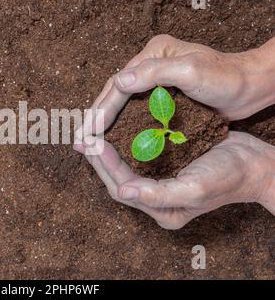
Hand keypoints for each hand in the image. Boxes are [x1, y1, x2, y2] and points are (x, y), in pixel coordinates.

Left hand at [75, 132, 274, 228]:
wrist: (256, 163)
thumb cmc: (229, 177)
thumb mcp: (195, 189)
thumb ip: (157, 196)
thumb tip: (122, 193)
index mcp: (162, 210)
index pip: (121, 187)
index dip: (105, 166)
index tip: (92, 143)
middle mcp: (157, 199)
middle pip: (117, 179)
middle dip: (98, 159)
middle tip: (82, 137)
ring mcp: (160, 182)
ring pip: (125, 166)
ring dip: (107, 150)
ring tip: (91, 132)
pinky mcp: (165, 166)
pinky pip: (137, 155)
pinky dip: (124, 142)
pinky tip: (115, 128)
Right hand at [82, 35, 274, 140]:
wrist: (251, 86)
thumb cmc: (226, 77)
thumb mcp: (193, 72)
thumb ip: (155, 73)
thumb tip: (118, 80)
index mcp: (153, 54)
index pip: (118, 85)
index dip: (101, 110)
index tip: (88, 132)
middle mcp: (150, 65)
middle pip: (114, 93)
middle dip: (96, 118)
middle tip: (79, 142)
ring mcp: (155, 80)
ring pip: (121, 103)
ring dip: (104, 123)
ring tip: (89, 143)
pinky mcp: (162, 95)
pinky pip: (134, 111)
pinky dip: (121, 125)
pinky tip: (113, 139)